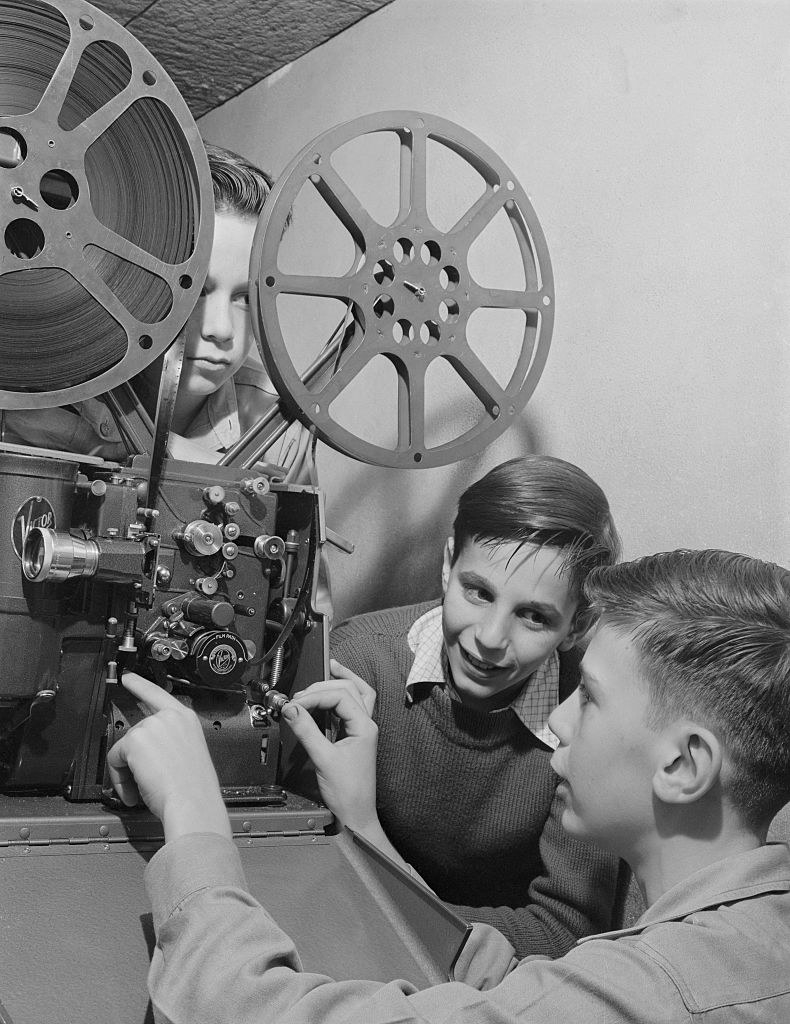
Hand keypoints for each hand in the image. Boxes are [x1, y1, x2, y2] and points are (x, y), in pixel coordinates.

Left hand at [106, 672, 230, 842]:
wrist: (193, 801)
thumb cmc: (194, 788)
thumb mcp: (188, 753)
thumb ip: (169, 742)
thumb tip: (147, 752)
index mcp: (187, 719)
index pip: (158, 694)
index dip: (140, 684)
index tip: (128, 676)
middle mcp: (170, 717)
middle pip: (136, 732)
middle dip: (135, 758)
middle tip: (145, 780)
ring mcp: (152, 726)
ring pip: (125, 748)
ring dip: (128, 771)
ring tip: (145, 788)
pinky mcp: (136, 739)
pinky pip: (115, 759)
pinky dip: (120, 778)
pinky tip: (136, 788)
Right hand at [282, 683, 377, 831]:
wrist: (356, 816)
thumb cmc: (348, 793)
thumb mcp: (323, 759)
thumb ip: (306, 731)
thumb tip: (291, 708)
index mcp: (364, 727)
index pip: (340, 696)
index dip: (316, 696)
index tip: (295, 703)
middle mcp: (366, 725)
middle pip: (351, 690)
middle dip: (326, 686)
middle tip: (302, 692)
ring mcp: (362, 731)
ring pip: (357, 695)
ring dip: (340, 683)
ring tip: (329, 669)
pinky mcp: (354, 738)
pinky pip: (350, 708)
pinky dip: (339, 698)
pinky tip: (328, 696)